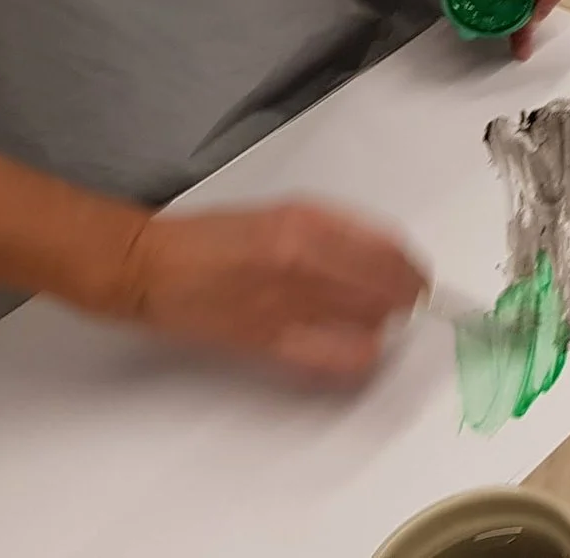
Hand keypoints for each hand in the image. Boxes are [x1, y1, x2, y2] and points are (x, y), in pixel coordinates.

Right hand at [116, 202, 427, 381]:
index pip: (390, 252)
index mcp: (310, 223)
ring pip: (370, 325)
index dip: (412, 271)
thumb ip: (342, 228)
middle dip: (405, 300)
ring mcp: (287, 303)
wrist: (153, 266)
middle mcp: (304, 261)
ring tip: (377, 322)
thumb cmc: (216, 237)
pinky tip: (356, 346)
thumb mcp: (288, 211)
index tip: (416, 279)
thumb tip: (387, 251)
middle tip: (404, 304)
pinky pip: (336, 358)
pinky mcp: (270, 341)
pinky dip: (358, 354)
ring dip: (383, 325)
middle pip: (388, 291)